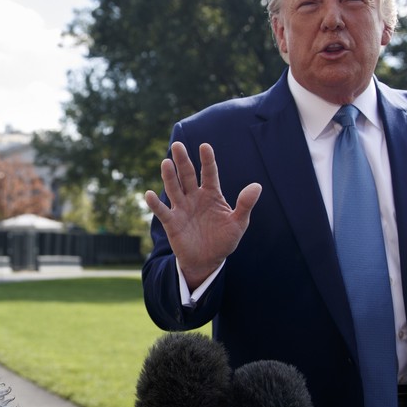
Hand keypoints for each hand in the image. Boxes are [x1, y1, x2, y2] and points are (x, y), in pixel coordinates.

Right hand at [145, 142, 261, 288]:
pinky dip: (156, 204)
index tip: (205, 146)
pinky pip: (163, 211)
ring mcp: (182, 208)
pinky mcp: (172, 222)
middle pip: (187, 175)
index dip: (207, 160)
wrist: (208, 261)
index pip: (209, 173)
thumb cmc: (224, 240)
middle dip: (183, 161)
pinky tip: (149, 194)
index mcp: (211, 194)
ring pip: (174, 188)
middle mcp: (194, 197)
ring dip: (169, 176)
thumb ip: (245, 204)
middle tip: (177, 145)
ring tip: (166, 163)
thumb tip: (257, 186)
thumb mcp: (239, 223)